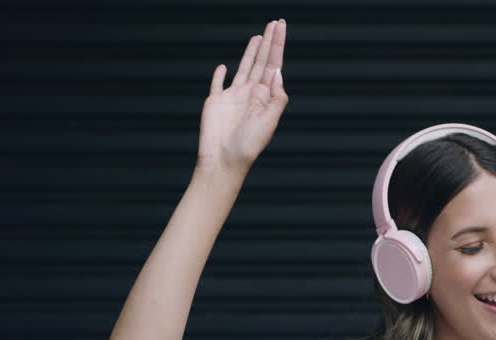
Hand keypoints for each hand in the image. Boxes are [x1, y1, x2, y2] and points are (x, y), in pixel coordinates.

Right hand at [197, 19, 289, 173]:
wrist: (224, 160)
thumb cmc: (248, 146)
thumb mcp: (269, 122)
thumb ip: (276, 97)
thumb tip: (277, 71)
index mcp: (265, 97)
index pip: (273, 65)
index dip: (277, 45)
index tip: (281, 27)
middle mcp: (250, 94)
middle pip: (261, 62)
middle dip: (269, 42)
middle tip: (275, 22)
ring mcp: (232, 97)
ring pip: (243, 68)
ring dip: (250, 52)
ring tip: (258, 36)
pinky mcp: (215, 102)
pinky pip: (217, 84)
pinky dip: (219, 75)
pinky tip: (224, 67)